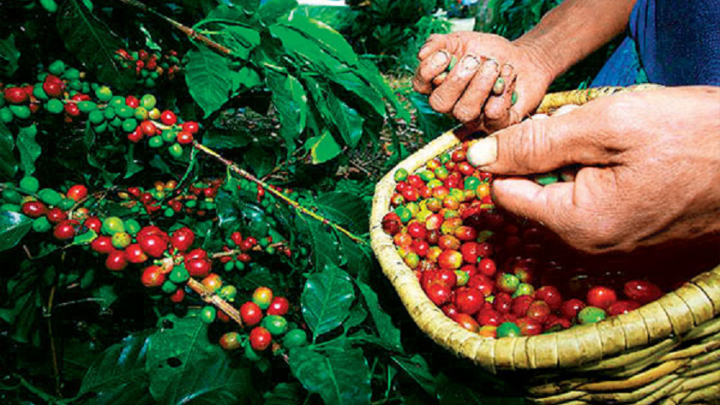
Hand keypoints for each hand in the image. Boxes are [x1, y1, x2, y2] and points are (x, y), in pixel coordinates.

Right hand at [412, 32, 552, 132]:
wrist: (524, 59)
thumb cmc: (490, 52)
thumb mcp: (463, 40)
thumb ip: (440, 43)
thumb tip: (422, 54)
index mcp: (439, 84)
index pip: (421, 85)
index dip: (429, 71)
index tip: (445, 55)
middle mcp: (452, 105)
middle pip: (439, 103)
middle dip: (456, 79)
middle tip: (474, 59)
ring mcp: (473, 118)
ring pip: (465, 112)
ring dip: (480, 85)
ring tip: (494, 65)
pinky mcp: (496, 124)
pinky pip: (493, 116)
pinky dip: (503, 92)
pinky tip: (508, 75)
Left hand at [467, 87, 719, 252]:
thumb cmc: (694, 136)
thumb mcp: (605, 125)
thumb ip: (535, 143)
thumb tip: (477, 157)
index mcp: (577, 222)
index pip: (505, 193)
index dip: (509, 156)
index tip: (533, 129)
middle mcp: (591, 242)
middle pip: (535, 193)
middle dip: (547, 156)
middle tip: (586, 128)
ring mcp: (615, 240)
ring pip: (565, 192)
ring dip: (576, 161)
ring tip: (616, 140)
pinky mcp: (635, 230)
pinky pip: (595, 199)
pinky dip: (600, 172)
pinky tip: (630, 155)